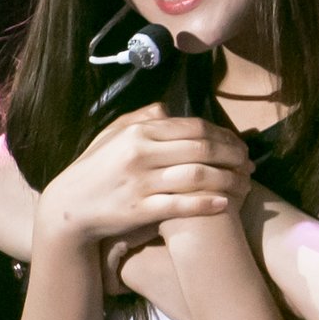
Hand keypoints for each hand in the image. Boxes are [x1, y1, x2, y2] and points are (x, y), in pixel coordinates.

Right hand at [36, 106, 251, 250]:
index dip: (225, 136)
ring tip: (245, 185)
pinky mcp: (140, 209)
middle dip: (234, 156)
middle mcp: (141, 152)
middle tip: (250, 164)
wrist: (68, 208)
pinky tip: (225, 204)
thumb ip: (141, 118)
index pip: (194, 127)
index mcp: (139, 131)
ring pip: (198, 175)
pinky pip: (182, 204)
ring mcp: (141, 182)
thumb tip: (168, 110)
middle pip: (202, 148)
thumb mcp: (111, 135)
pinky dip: (207, 203)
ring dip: (229, 180)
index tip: (240, 145)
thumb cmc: (93, 170)